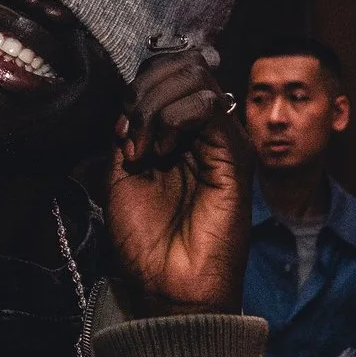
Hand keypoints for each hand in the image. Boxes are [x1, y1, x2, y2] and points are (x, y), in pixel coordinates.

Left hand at [102, 52, 247, 317]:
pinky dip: (173, 118)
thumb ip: (127, 136)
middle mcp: (203, 133)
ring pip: (193, 77)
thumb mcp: (120, 178)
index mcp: (177, 135)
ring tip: (144, 151)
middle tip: (131, 141)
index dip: (138, 88)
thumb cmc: (147, 244)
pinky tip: (161, 153)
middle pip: (181, 67)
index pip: (166, 74)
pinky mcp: (234, 156)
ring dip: (155, 106)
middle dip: (144, 93)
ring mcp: (221, 142)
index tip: (122, 131)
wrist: (169, 289)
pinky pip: (207, 106)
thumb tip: (129, 103)